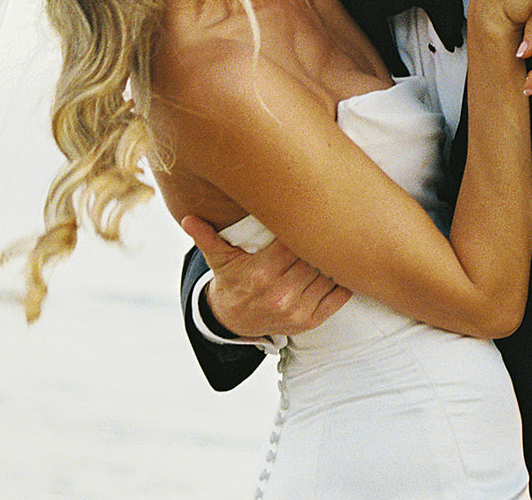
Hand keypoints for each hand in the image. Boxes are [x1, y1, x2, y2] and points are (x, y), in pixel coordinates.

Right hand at [182, 215, 350, 337]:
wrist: (234, 321)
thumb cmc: (231, 280)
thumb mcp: (218, 258)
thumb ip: (206, 236)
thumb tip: (187, 217)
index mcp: (261, 272)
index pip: (294, 241)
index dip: (305, 226)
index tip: (313, 210)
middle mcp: (280, 293)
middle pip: (314, 257)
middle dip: (321, 239)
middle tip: (332, 220)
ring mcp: (297, 309)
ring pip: (328, 275)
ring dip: (334, 258)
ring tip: (339, 239)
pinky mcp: (310, 321)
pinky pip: (338, 297)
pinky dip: (343, 281)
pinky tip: (343, 265)